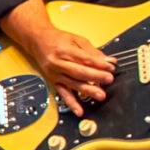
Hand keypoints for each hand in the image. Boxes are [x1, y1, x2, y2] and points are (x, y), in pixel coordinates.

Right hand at [0, 0, 116, 116]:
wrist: (38, 41)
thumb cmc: (58, 39)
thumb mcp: (77, 40)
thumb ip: (92, 51)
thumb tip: (108, 60)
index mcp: (65, 50)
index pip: (85, 59)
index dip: (99, 64)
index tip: (111, 67)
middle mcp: (58, 63)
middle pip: (80, 72)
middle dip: (96, 76)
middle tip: (108, 79)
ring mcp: (55, 74)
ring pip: (73, 84)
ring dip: (88, 90)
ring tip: (100, 95)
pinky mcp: (53, 82)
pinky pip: (63, 94)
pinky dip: (72, 103)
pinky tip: (79, 110)